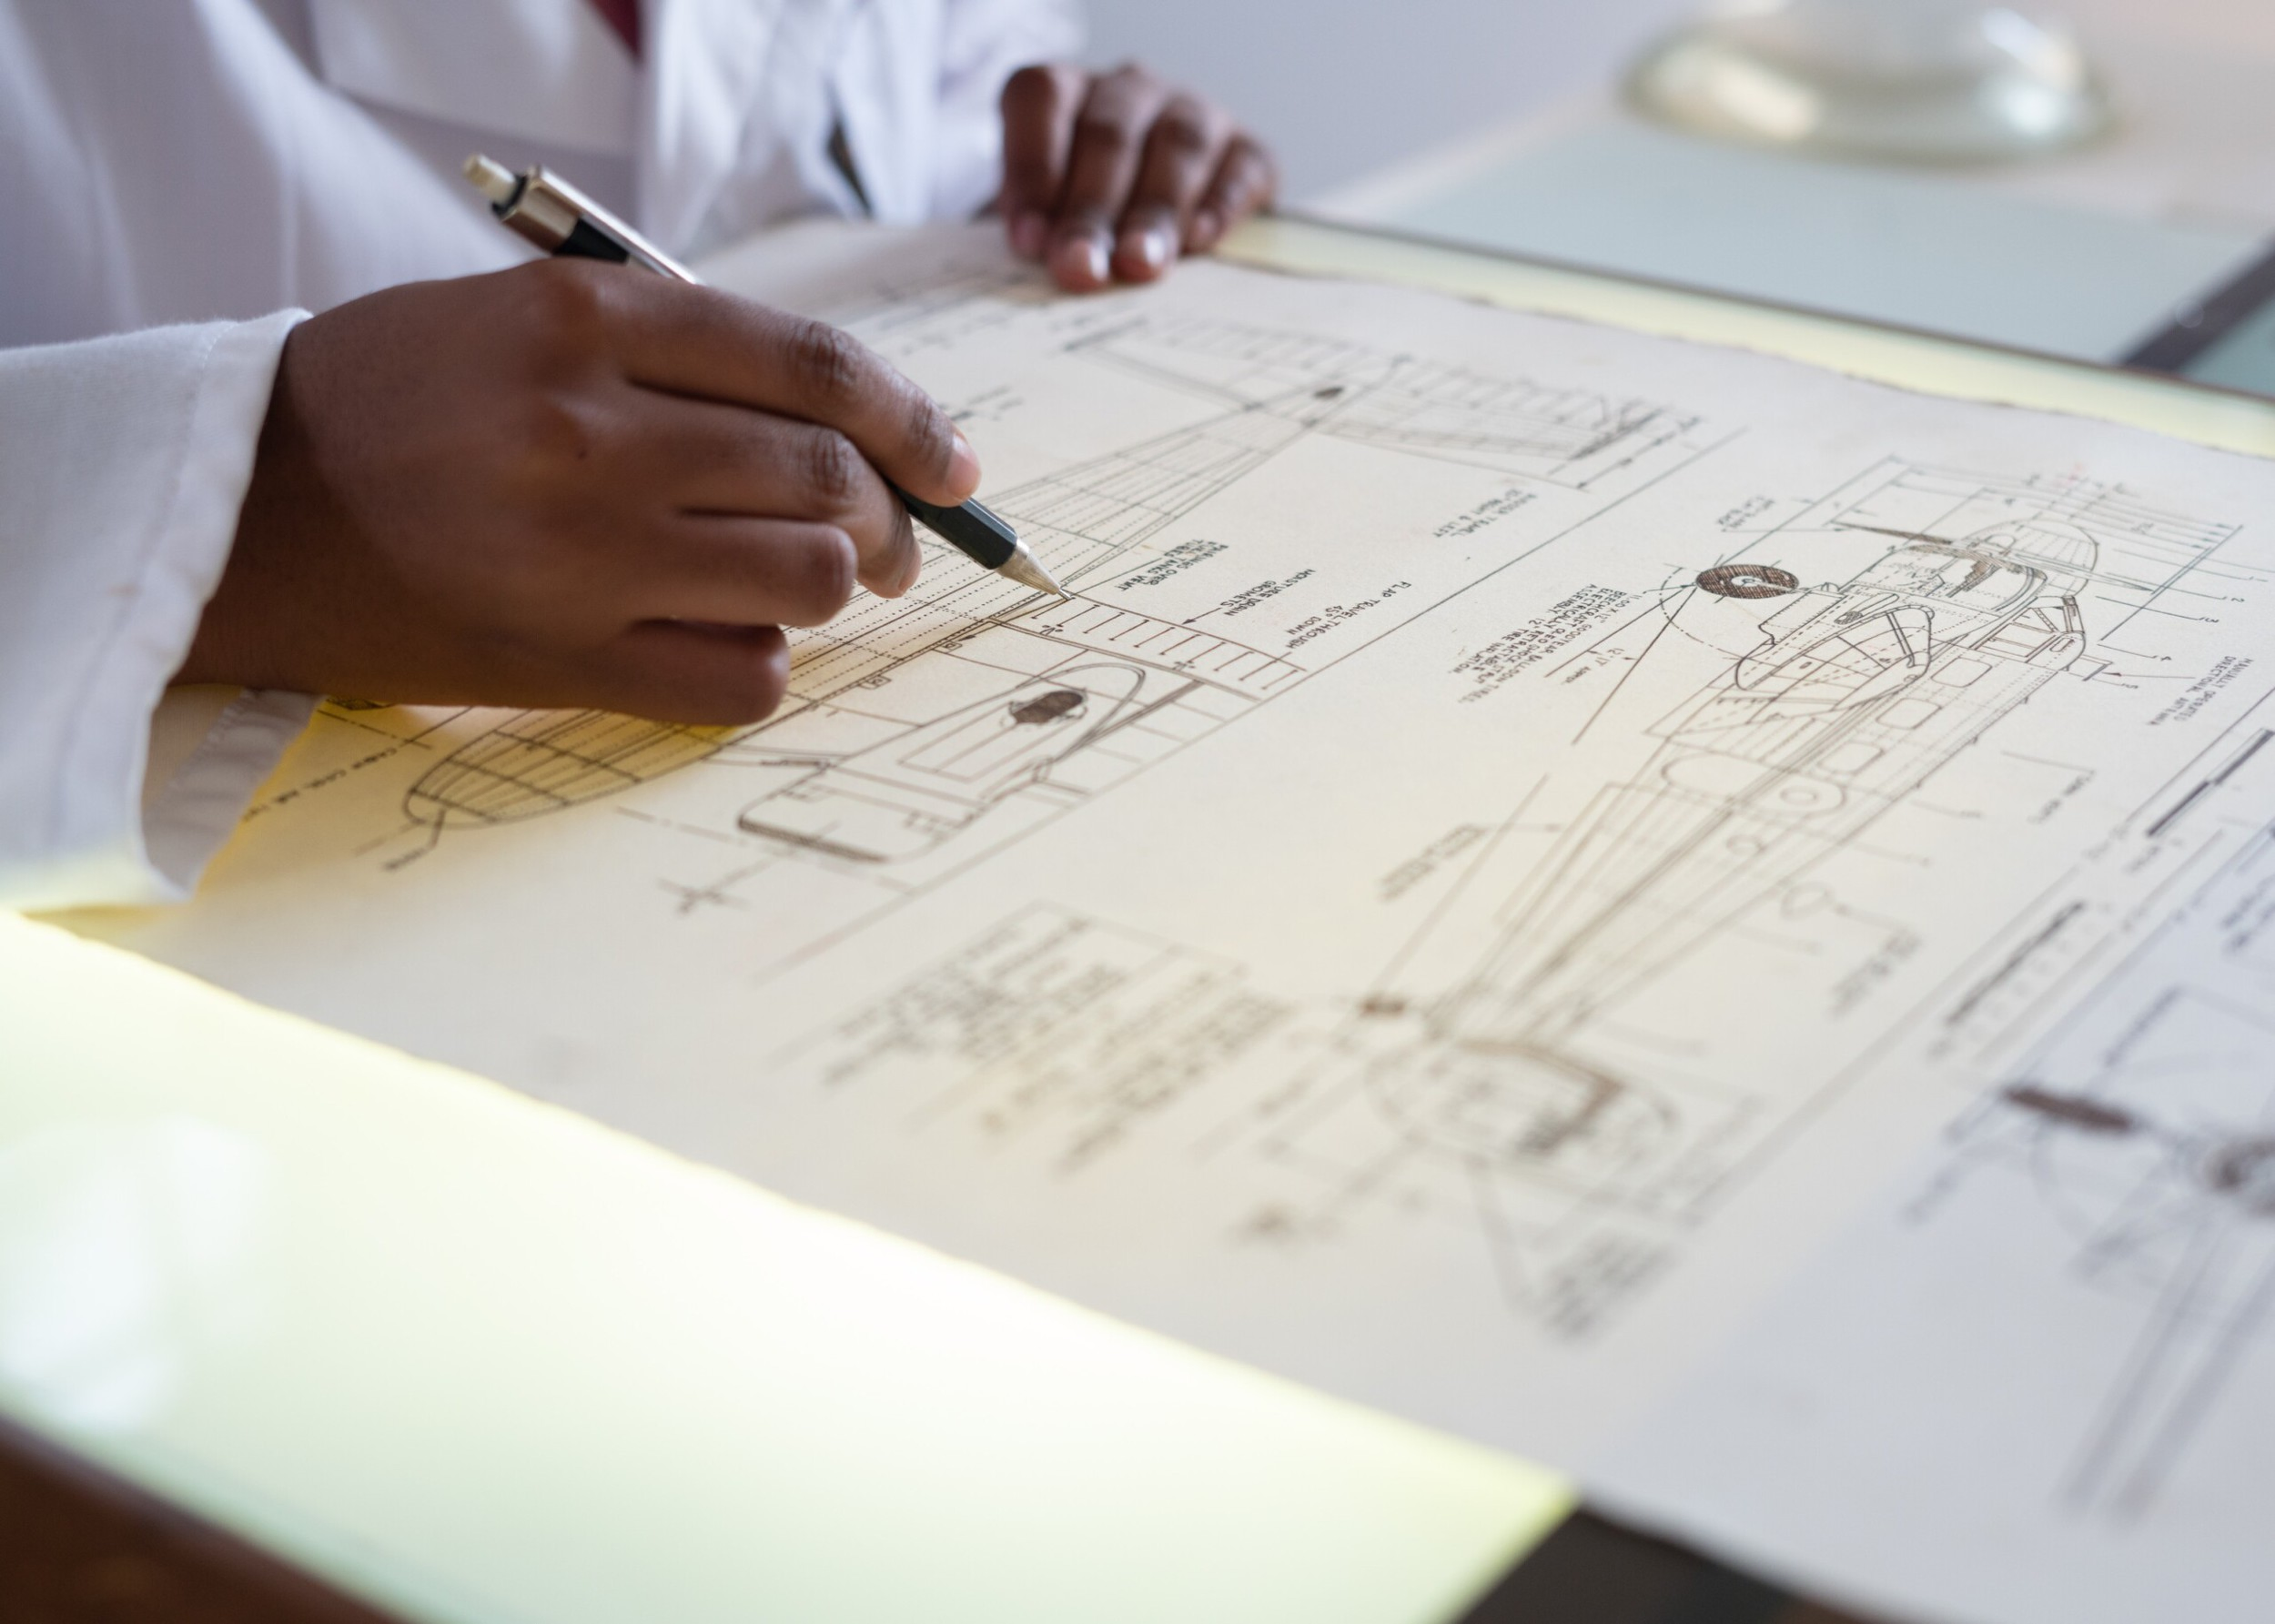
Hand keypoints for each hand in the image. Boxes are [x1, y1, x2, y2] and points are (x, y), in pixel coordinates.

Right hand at [177, 260, 977, 722]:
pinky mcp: (566, 663)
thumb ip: (679, 352)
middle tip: (892, 542)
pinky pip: (746, 681)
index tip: (955, 462)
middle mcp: (595, 436)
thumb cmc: (397, 402)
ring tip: (799, 581)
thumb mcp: (523, 315)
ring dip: (832, 587)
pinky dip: (762, 663)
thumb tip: (856, 427)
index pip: (816, 370)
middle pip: (831, 482)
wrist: (242, 510)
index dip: (913, 420)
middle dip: (894, 519)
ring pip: (810, 582)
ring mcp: (584, 558)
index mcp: (588, 325)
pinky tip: (723, 639)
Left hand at [999, 63, 1277, 292]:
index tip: (1028, 240)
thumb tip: (1045, 260)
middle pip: (1110, 134)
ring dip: (1155, 208)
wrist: (1149, 229)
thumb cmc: (1078, 220)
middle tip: (1081, 267)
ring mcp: (1193, 112)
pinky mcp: (1248, 150)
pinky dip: (1221, 203)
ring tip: (1138, 264)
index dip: (1031, 167)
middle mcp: (1130, 89)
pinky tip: (1199, 241)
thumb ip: (1036, 232)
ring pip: (1178, 143)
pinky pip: (1242, 167)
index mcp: (1066, 91)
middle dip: (1091, 208)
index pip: (1041, 98)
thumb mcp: (1041, 220)